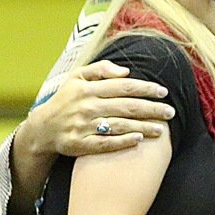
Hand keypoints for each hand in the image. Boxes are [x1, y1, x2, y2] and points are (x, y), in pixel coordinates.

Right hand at [27, 59, 175, 156]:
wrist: (43, 128)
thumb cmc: (66, 100)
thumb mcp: (77, 77)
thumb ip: (100, 70)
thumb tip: (126, 71)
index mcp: (88, 88)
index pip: (123, 86)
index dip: (145, 89)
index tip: (164, 92)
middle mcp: (87, 106)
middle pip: (126, 106)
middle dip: (151, 109)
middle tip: (170, 112)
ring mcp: (83, 126)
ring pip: (119, 126)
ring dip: (142, 127)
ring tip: (161, 130)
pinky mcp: (80, 145)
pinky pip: (104, 144)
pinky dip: (122, 142)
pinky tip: (138, 141)